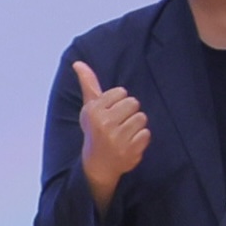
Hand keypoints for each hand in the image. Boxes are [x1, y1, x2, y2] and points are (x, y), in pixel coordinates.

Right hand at [69, 56, 149, 198]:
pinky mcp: (131, 150)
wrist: (97, 163)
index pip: (121, 92)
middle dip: (128, 112)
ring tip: (122, 134)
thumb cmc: (95, 129)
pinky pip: (147, 133)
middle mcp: (104, 123)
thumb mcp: (90, 107)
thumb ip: (88, 84)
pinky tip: (128, 144)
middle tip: (117, 124)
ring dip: (135, 125)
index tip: (109, 112)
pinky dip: (140, 138)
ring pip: (142, 117)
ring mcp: (118, 138)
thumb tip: (78, 62)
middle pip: (133, 103)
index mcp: (94, 110)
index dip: (118, 101)